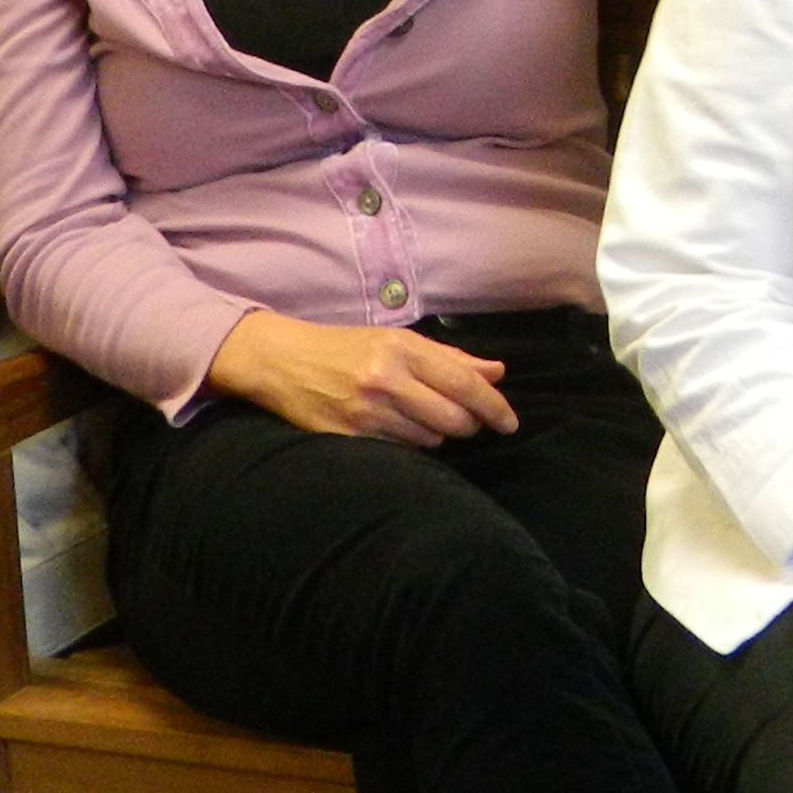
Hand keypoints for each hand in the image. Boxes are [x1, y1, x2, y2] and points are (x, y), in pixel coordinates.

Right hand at [207, 312, 518, 442]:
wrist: (282, 361)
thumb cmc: (347, 347)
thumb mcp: (398, 341)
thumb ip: (450, 357)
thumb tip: (497, 372)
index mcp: (403, 349)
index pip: (464, 384)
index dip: (494, 407)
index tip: (510, 423)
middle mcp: (386, 379)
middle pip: (453, 418)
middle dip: (469, 425)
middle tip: (468, 422)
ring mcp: (366, 412)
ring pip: (429, 439)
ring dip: (438, 435)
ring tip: (422, 418)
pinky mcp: (349, 437)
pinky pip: (400, 451)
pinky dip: (410, 444)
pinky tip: (400, 429)